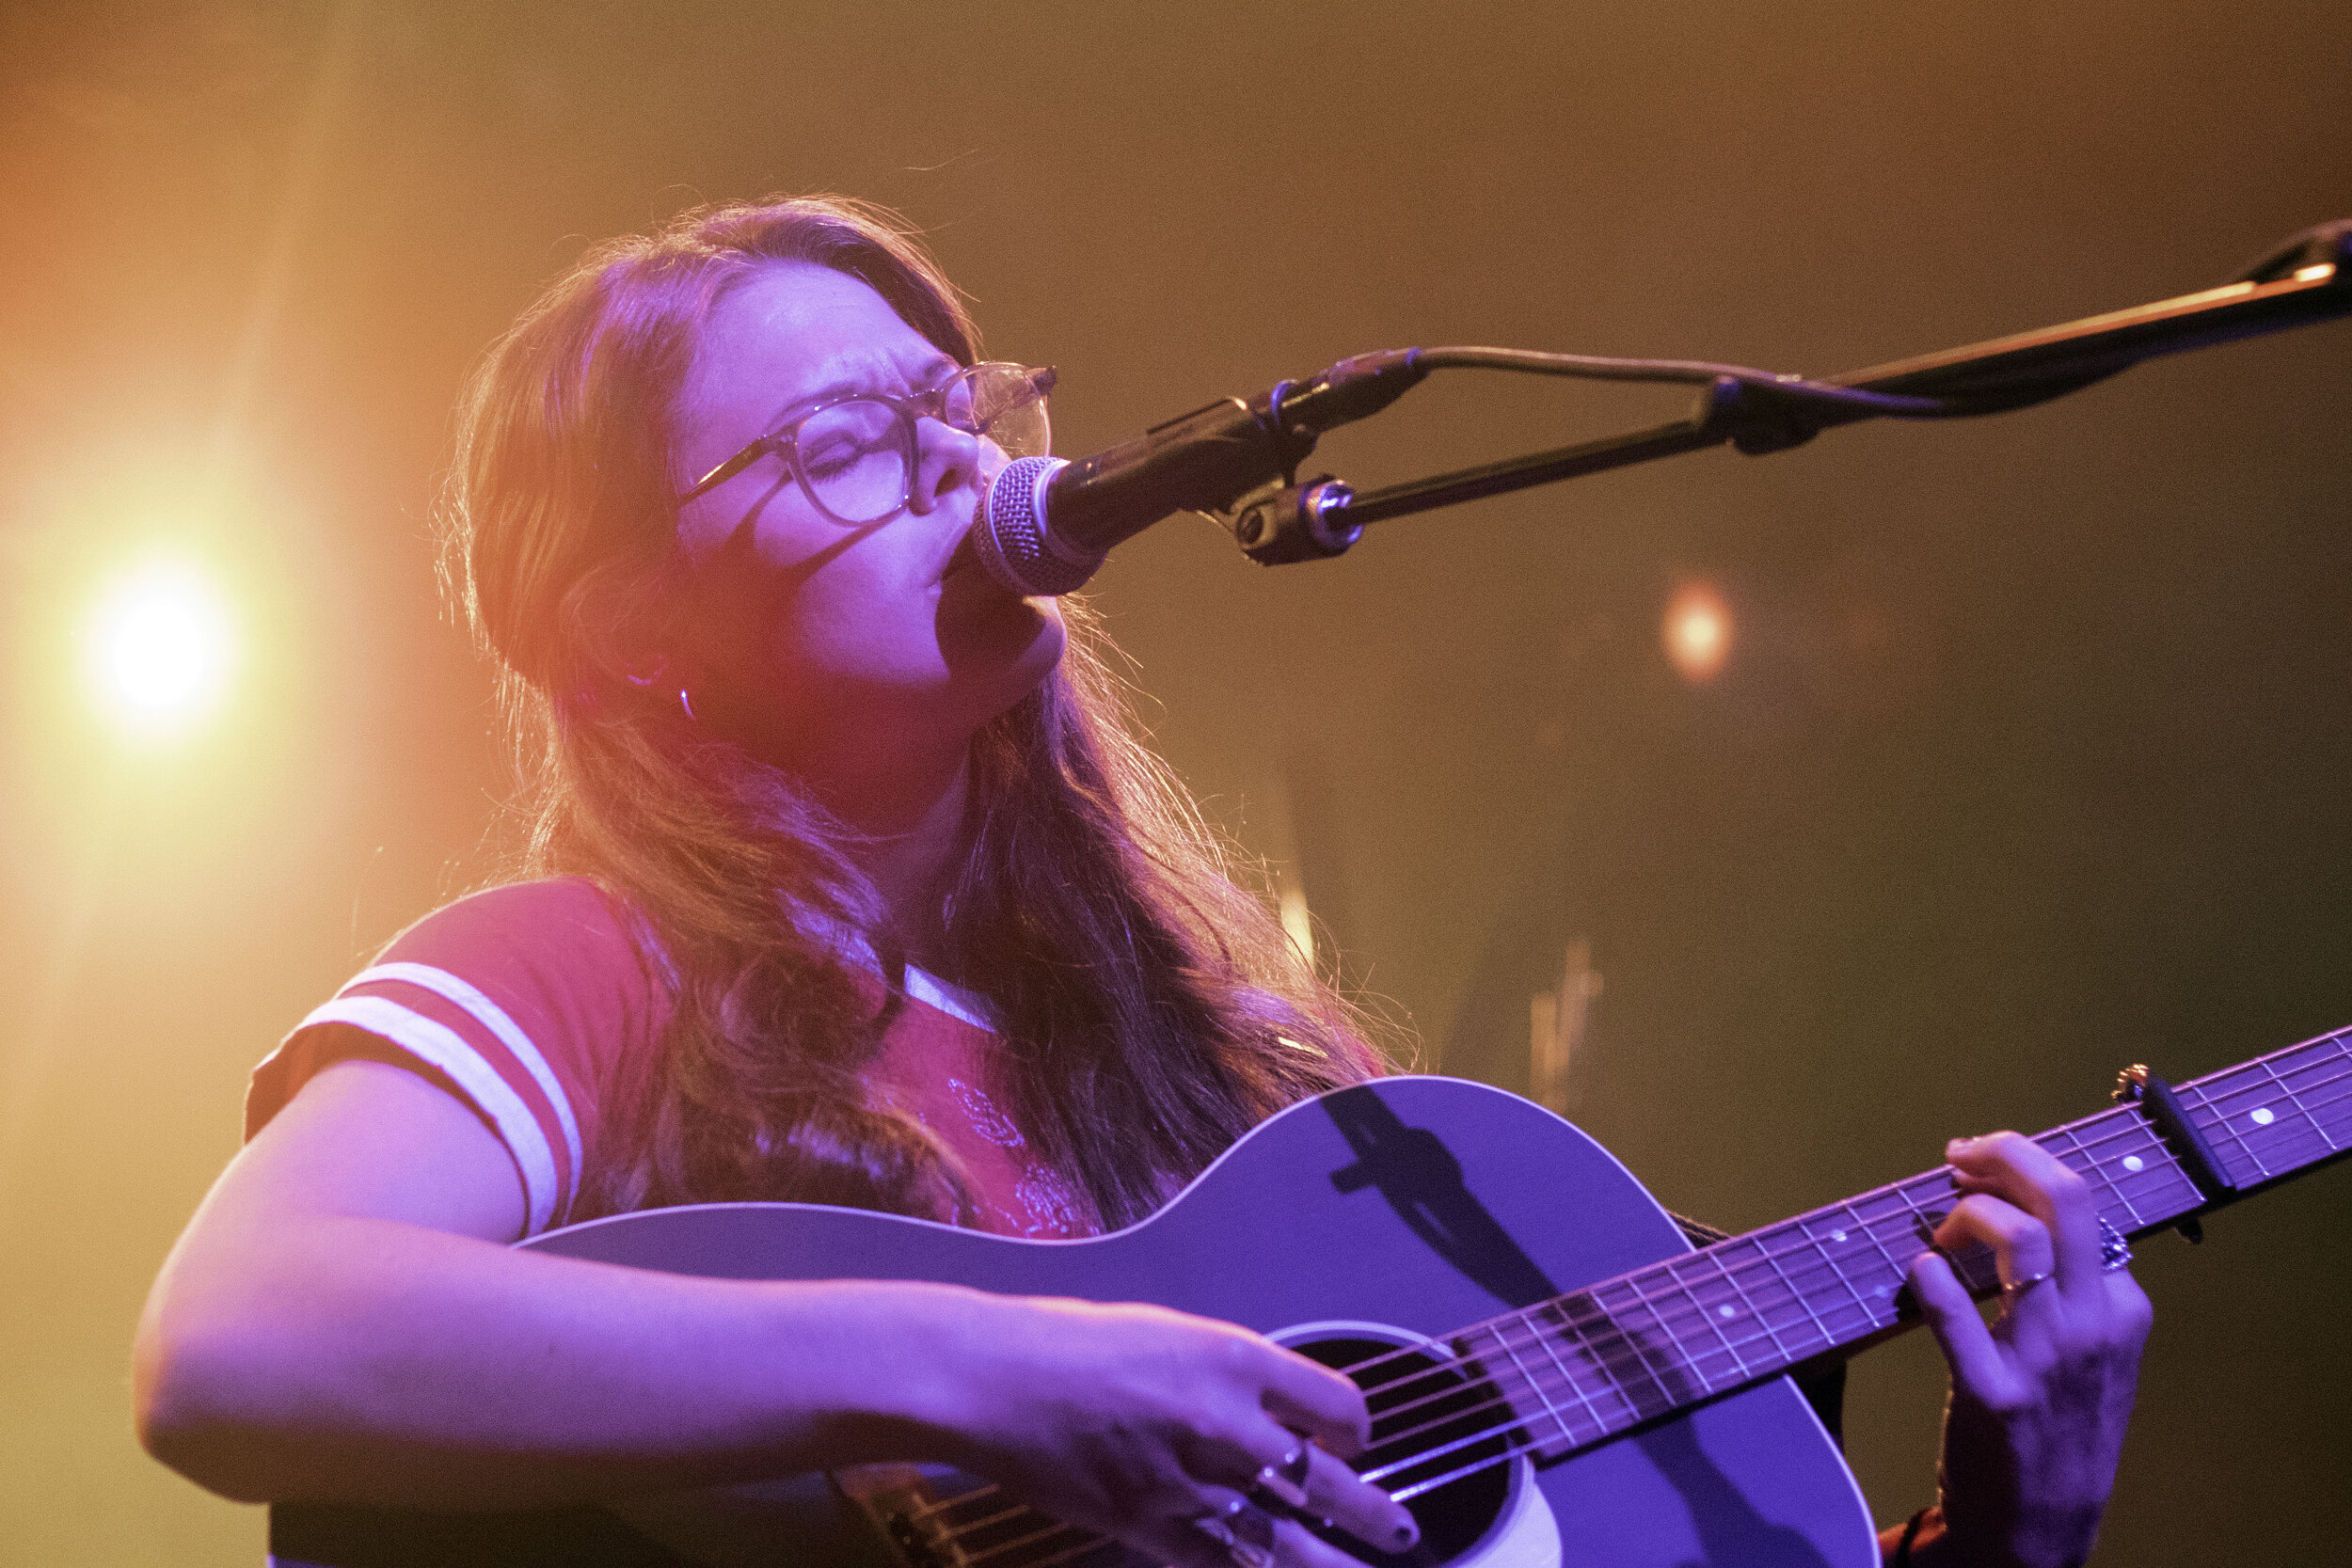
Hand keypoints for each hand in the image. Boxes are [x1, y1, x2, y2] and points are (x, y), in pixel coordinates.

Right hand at [931, 1293, 1419, 1567]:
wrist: (994, 1377)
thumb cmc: (1074, 1343)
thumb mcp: (1170, 1333)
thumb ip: (1229, 1372)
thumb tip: (1275, 1408)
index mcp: (1232, 1357)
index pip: (1334, 1403)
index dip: (1355, 1429)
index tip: (1351, 1441)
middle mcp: (1222, 1420)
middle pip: (1324, 1480)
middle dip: (1372, 1511)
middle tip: (1402, 1530)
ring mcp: (1186, 1480)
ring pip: (1282, 1537)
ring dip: (1330, 1562)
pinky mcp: (1146, 1524)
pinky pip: (1219, 1564)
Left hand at [1905, 1132, 2154, 1567]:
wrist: (2041, 1524)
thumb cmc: (2058, 1425)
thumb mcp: (2095, 1352)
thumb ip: (2073, 1287)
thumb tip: (2015, 1207)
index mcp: (2122, 1306)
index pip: (2079, 1202)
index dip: (2021, 1168)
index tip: (1980, 1167)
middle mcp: (2094, 1324)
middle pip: (2065, 1198)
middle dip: (2005, 1154)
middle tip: (1960, 1154)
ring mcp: (2048, 1358)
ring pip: (2018, 1238)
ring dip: (1965, 1212)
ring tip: (1940, 1230)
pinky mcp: (1996, 1395)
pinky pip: (1957, 1317)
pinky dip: (1929, 1281)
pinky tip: (1916, 1270)